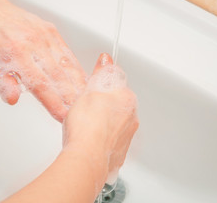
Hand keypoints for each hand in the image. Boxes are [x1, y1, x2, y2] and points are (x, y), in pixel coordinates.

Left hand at [0, 0, 86, 121]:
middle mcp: (32, 43)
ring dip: (77, 83)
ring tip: (87, 99)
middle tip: (80, 112)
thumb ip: (2, 82)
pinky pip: (66, 51)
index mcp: (15, 53)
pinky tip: (84, 78)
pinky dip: (76, 67)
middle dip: (70, 97)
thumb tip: (13, 99)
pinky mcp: (51, 31)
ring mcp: (43, 36)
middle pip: (57, 76)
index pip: (39, 84)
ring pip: (66, 64)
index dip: (53, 102)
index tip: (62, 116)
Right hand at [62, 53, 138, 186]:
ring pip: (114, 123)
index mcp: (127, 99)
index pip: (117, 84)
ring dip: (102, 122)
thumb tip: (106, 58)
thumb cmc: (87, 125)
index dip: (101, 86)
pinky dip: (102, 139)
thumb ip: (100, 73)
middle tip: (85, 109)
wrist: (87, 157)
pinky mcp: (120, 152)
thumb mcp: (90, 90)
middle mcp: (132, 118)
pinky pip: (110, 140)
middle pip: (116, 104)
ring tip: (85, 126)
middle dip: (102, 105)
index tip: (91, 89)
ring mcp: (127, 137)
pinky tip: (89, 139)